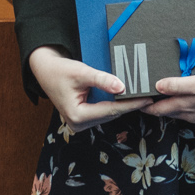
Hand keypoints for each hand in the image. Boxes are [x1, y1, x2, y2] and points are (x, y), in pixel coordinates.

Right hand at [27, 46, 153, 132]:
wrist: (45, 69)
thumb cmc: (60, 70)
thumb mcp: (81, 72)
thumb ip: (102, 80)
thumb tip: (122, 88)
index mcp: (76, 116)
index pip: (110, 111)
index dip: (130, 104)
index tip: (147, 99)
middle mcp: (78, 124)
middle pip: (110, 115)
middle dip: (128, 105)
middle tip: (148, 97)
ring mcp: (80, 123)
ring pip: (107, 115)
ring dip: (122, 106)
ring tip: (140, 97)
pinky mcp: (82, 119)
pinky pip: (102, 112)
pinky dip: (113, 105)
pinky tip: (126, 98)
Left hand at [142, 72, 194, 126]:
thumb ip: (178, 85)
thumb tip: (156, 86)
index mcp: (184, 107)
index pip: (155, 109)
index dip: (141, 104)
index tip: (129, 97)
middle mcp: (190, 114)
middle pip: (164, 111)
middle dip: (150, 105)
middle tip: (138, 94)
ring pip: (176, 111)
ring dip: (164, 104)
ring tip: (154, 93)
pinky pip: (189, 110)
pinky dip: (180, 103)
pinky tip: (181, 95)